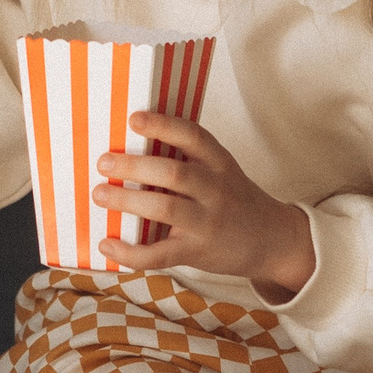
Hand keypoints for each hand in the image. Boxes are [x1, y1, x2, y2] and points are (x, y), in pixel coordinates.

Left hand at [93, 112, 315, 298]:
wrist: (273, 241)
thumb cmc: (235, 201)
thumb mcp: (223, 172)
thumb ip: (190, 160)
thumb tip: (132, 148)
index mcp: (219, 162)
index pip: (193, 136)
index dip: (163, 125)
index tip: (134, 119)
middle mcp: (216, 189)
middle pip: (173, 172)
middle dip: (134, 165)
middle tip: (104, 161)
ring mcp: (207, 221)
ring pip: (164, 208)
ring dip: (127, 200)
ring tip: (99, 194)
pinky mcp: (198, 251)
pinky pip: (160, 253)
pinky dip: (130, 251)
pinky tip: (107, 244)